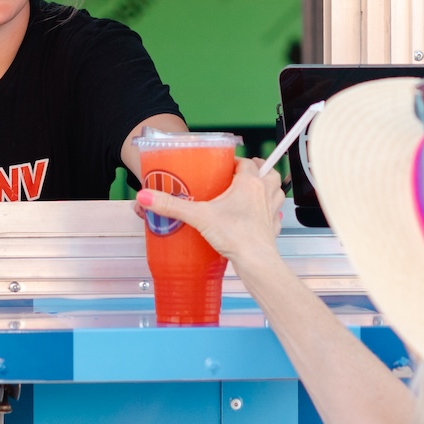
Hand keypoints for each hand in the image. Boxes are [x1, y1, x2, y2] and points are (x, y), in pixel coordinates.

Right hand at [135, 158, 284, 265]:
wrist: (255, 261)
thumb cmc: (235, 235)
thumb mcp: (199, 216)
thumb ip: (172, 205)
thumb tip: (147, 196)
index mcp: (250, 182)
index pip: (247, 162)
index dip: (236, 162)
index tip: (225, 166)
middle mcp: (264, 193)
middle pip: (268, 172)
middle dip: (257, 170)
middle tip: (241, 176)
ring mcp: (271, 211)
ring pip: (276, 191)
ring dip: (268, 188)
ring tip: (254, 191)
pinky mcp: (272, 228)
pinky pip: (275, 215)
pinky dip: (270, 213)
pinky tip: (259, 217)